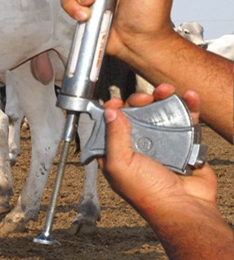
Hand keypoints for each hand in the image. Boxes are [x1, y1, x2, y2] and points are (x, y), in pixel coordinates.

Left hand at [99, 84, 217, 220]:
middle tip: (145, 97)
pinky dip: (188, 106)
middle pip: (136, 114)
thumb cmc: (148, 194)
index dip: (112, 110)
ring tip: (168, 90)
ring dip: (164, 98)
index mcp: (117, 152)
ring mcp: (162, 144)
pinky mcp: (184, 143)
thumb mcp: (120, 165)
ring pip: (160, 113)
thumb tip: (110, 112)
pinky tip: (189, 97)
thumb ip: (113, 137)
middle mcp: (138, 146)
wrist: (184, 207)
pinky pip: (185, 120)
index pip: (110, 125)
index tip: (117, 101)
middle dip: (140, 100)